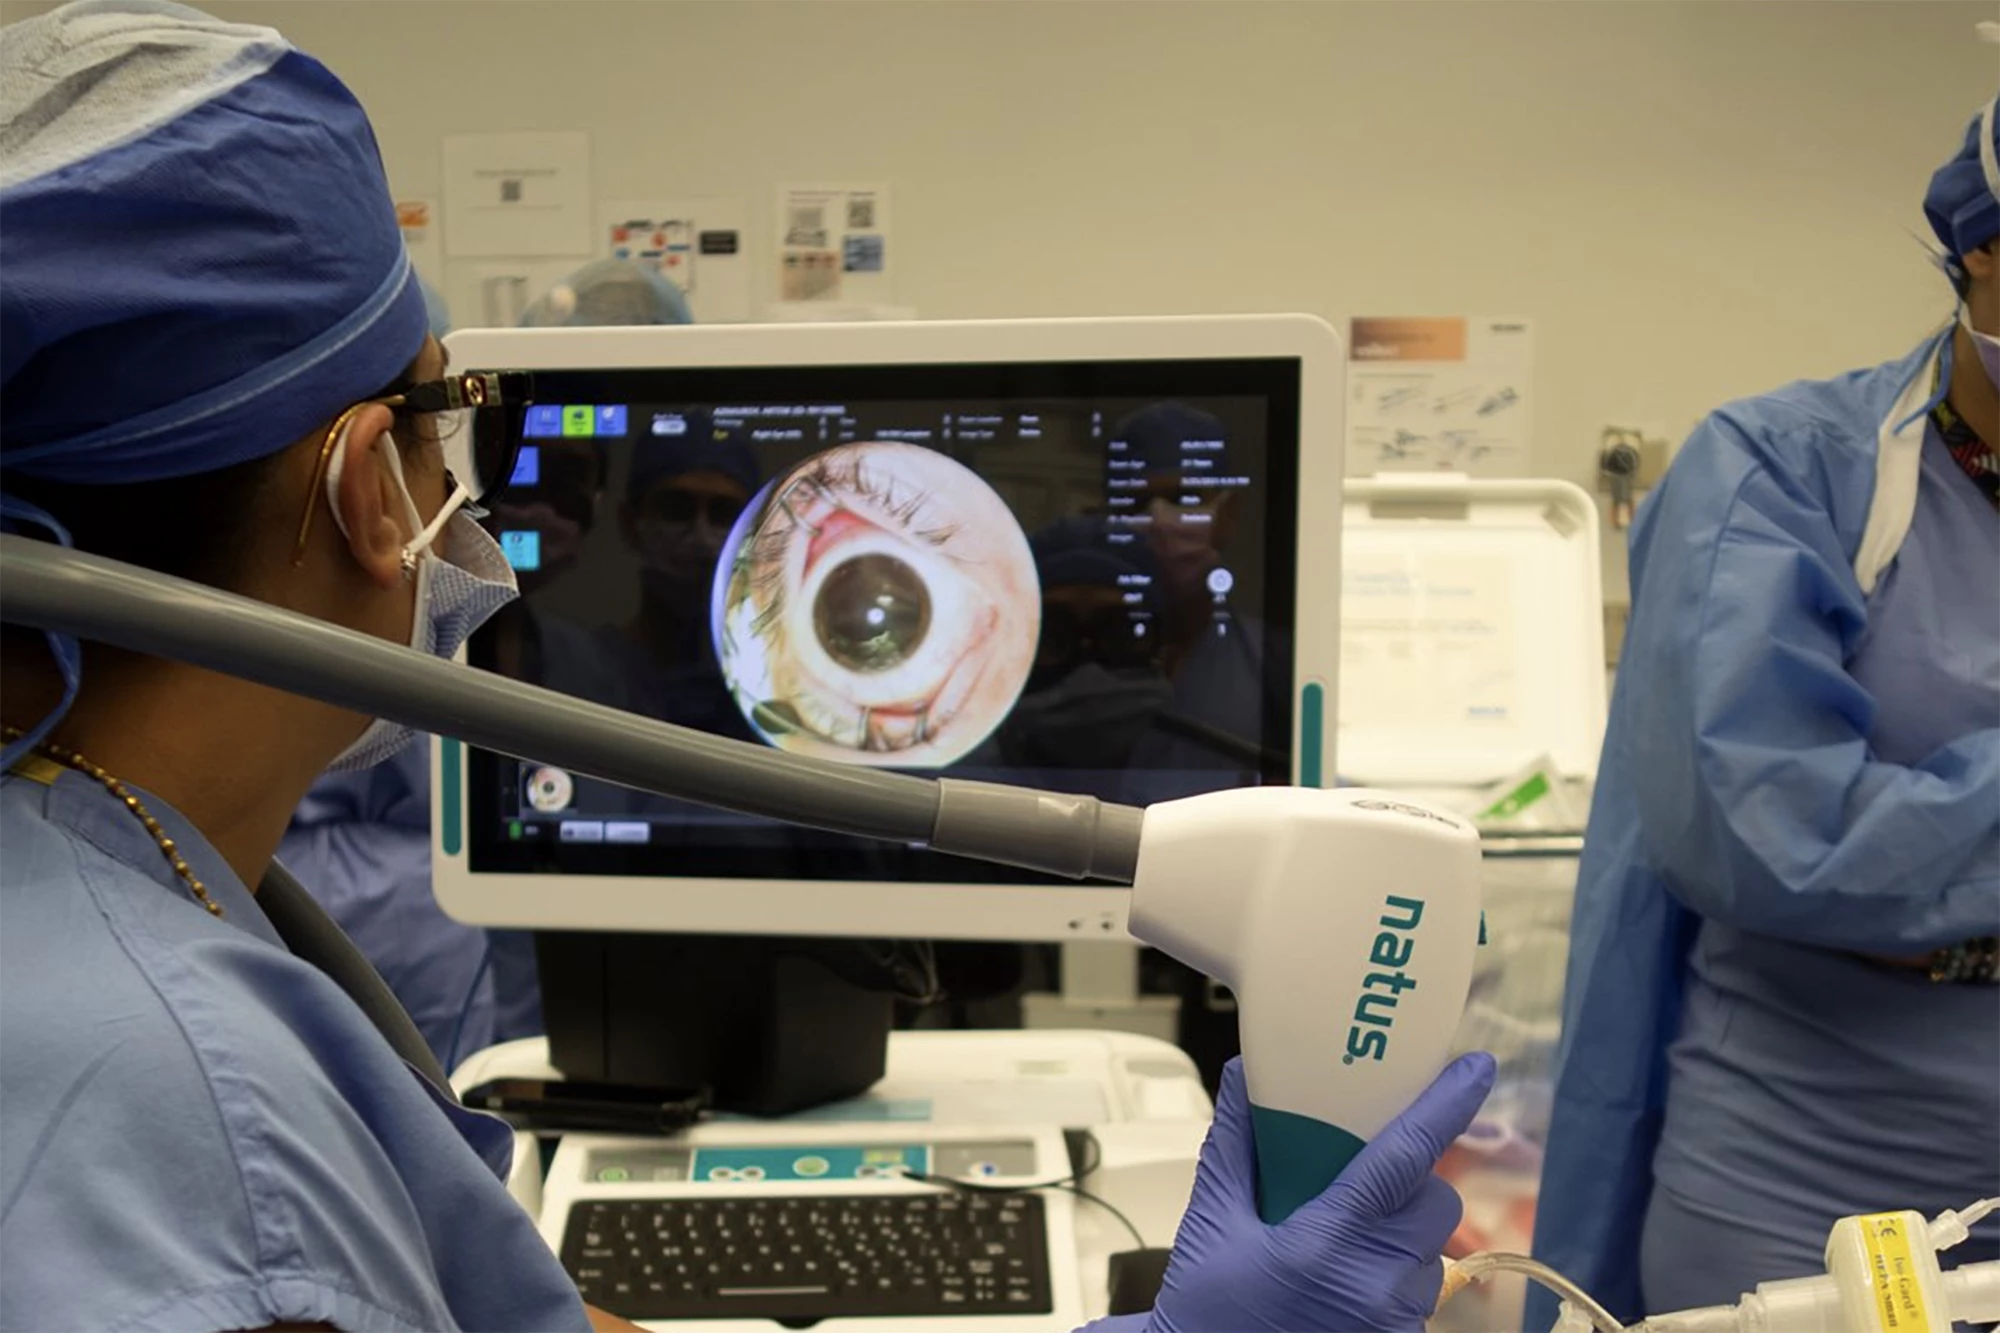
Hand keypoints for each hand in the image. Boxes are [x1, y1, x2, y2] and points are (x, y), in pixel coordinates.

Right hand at [1144, 1053, 1496, 1332]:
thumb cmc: (1207, 1314)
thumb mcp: (1213, 1223)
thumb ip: (1235, 1146)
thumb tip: (1249, 1077)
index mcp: (1327, 1243)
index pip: (1404, 1158)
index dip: (1445, 1106)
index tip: (1474, 1068)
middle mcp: (1375, 1284)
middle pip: (1434, 1203)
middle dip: (1409, 1182)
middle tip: (1360, 1181)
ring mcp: (1393, 1321)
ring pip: (1431, 1249)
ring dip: (1401, 1233)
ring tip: (1343, 1241)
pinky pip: (1419, 1292)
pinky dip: (1392, 1274)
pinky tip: (1345, 1279)